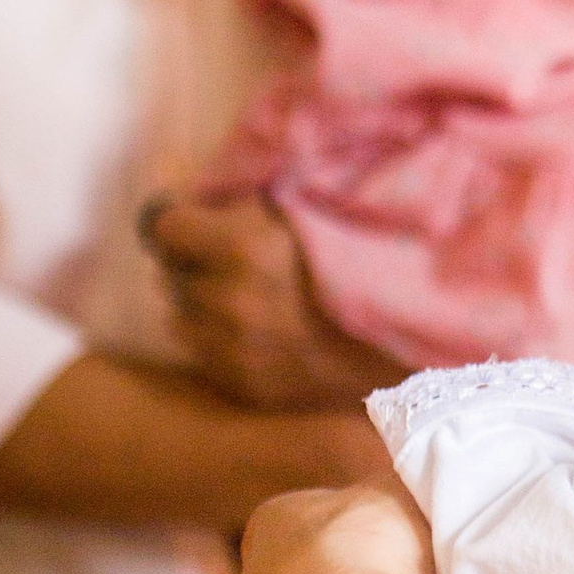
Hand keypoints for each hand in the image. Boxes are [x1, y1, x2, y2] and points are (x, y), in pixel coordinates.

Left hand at [143, 191, 403, 410]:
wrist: (409, 343)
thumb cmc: (364, 263)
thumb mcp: (308, 211)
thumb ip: (250, 196)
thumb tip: (199, 186)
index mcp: (242, 249)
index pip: (165, 228)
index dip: (182, 222)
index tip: (198, 223)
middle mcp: (228, 301)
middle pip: (170, 273)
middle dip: (194, 263)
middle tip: (230, 260)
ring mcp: (233, 350)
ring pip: (180, 318)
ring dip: (201, 305)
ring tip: (243, 297)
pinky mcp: (242, 386)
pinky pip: (202, 355)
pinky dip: (216, 340)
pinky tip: (257, 331)